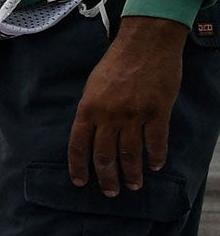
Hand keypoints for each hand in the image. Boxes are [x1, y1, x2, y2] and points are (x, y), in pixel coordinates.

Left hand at [69, 15, 184, 194]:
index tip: (80, 182)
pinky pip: (156, 141)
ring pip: (130, 154)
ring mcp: (133, 114)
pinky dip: (156, 157)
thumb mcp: (92, 86)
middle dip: (107, 178)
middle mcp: (108, 115)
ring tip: (134, 185)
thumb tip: (89, 133)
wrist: (145, 43)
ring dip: (132, 173)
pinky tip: (156, 166)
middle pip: (104, 156)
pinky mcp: (157, 111)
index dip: (78, 167)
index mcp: (88, 109)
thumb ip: (91, 111)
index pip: (78, 146)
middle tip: (111, 192)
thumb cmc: (116, 63)